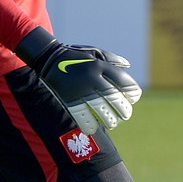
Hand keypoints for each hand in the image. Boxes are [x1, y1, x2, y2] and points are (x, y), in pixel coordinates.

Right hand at [15, 28, 141, 134]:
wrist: (48, 58)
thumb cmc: (75, 57)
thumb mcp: (94, 53)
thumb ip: (112, 59)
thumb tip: (128, 66)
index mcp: (100, 66)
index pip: (123, 81)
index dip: (132, 92)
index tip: (134, 98)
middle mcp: (91, 77)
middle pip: (113, 97)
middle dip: (123, 108)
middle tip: (126, 115)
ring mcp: (79, 89)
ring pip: (100, 108)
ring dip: (109, 119)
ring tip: (113, 123)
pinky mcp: (67, 99)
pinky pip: (81, 115)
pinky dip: (89, 124)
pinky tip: (94, 128)